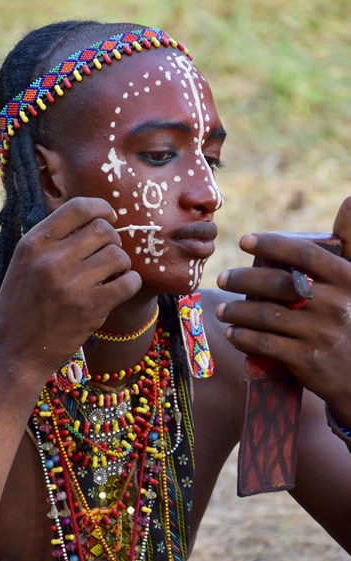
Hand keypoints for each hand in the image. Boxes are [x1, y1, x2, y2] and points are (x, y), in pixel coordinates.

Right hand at [0, 197, 141, 377]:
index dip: (102, 208)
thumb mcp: (23, 265)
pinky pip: (128, 283)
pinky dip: (130, 284)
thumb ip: (50, 243)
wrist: (12, 354)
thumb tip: (89, 221)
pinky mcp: (90, 308)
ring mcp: (72, 284)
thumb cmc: (18, 310)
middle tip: (108, 256)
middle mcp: (52, 259)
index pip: (78, 208)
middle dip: (113, 241)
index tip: (110, 217)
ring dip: (122, 265)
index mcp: (33, 243)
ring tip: (112, 276)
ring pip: (118, 255)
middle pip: (104, 230)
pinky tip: (121, 289)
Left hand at [216, 197, 350, 420]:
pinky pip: (265, 344)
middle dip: (242, 280)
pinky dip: (243, 337)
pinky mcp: (306, 359)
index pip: (304, 255)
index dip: (271, 244)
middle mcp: (334, 304)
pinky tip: (232, 333)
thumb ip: (350, 245)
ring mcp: (319, 333)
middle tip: (223, 278)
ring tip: (222, 310)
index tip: (245, 241)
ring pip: (266, 316)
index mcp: (347, 280)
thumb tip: (349, 201)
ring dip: (237, 311)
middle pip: (277, 285)